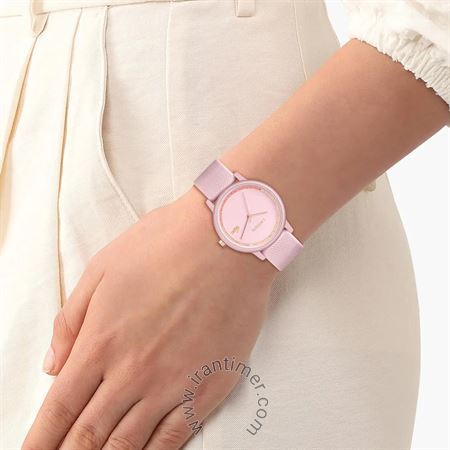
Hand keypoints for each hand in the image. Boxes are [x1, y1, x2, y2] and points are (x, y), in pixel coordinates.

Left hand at [23, 188, 276, 449]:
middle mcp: (133, 373)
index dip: (40, 441)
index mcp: (101, 342)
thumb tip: (52, 366)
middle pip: (89, 435)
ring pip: (129, 444)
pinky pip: (175, 437)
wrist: (227, 242)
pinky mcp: (209, 386)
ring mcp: (173, 384)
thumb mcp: (102, 269)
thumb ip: (71, 321)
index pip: (59, 409)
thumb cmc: (165, 246)